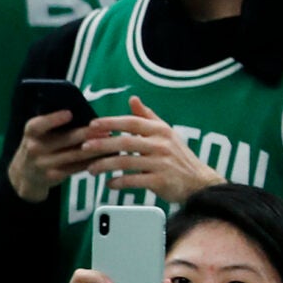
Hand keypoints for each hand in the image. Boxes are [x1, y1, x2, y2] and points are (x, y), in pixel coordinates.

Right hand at [4, 108, 103, 202]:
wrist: (25, 174)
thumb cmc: (39, 145)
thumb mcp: (37, 133)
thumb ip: (53, 123)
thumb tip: (82, 112)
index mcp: (31, 132)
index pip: (38, 125)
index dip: (53, 119)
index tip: (69, 113)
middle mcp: (34, 148)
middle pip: (65, 139)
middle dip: (87, 133)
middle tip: (105, 128)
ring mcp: (44, 163)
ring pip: (75, 154)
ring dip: (95, 148)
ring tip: (111, 141)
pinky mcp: (54, 176)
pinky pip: (77, 167)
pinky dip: (92, 161)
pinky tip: (105, 156)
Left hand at [82, 97, 222, 202]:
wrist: (198, 182)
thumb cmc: (177, 156)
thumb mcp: (166, 133)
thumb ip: (147, 117)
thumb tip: (133, 98)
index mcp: (161, 131)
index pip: (132, 123)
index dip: (111, 123)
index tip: (92, 125)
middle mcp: (162, 145)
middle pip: (126, 142)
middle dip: (102, 144)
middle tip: (84, 147)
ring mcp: (161, 163)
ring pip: (127, 162)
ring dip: (105, 165)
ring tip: (91, 169)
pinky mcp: (161, 181)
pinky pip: (134, 181)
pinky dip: (118, 182)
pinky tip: (108, 183)